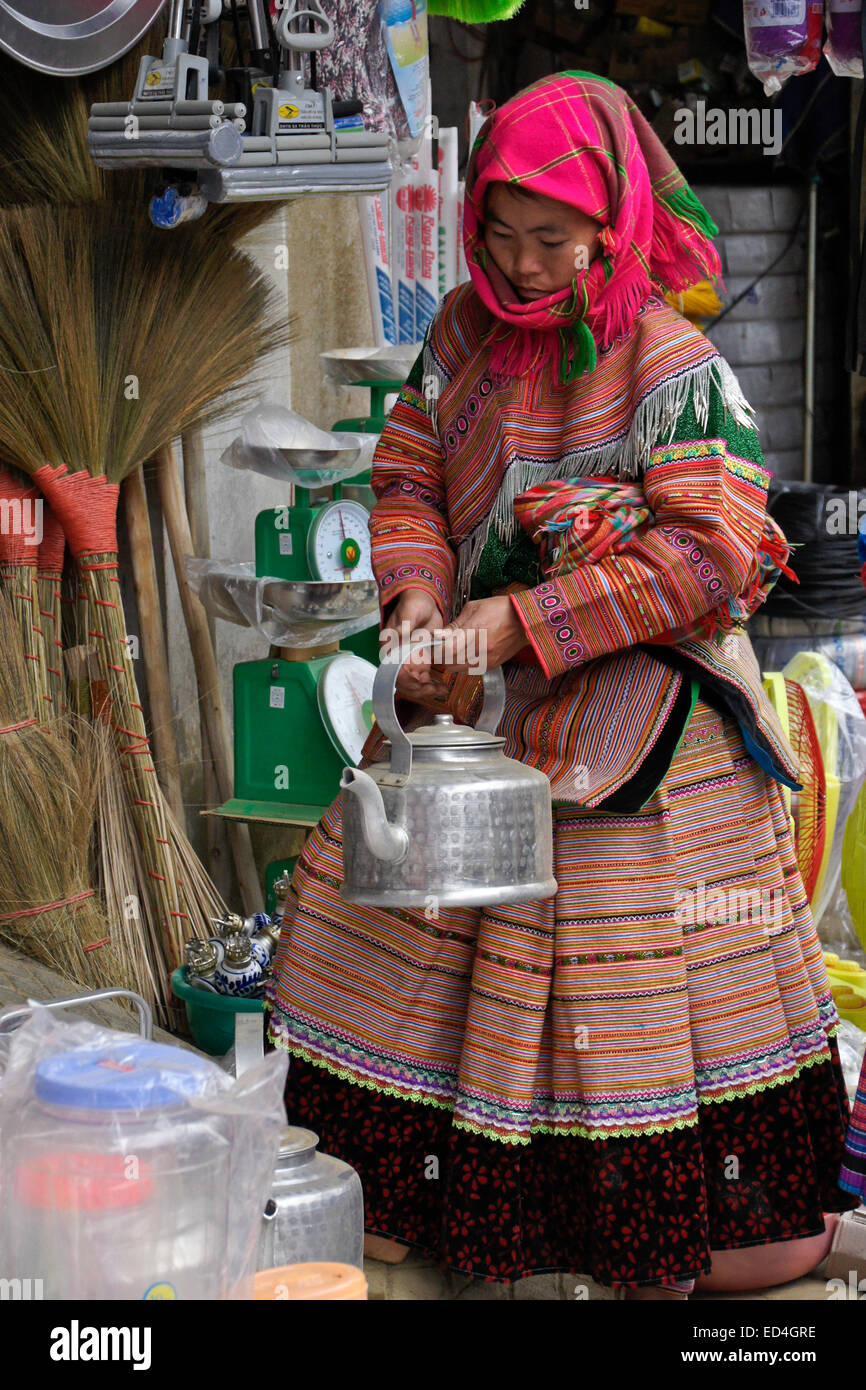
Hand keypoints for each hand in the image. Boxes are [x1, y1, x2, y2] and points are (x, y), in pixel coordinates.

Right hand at [380, 588, 448, 702]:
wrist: (424, 604)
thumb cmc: (414, 604)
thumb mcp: (410, 611)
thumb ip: (406, 624)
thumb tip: (399, 635)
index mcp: (388, 645)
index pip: (392, 667)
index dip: (405, 677)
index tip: (421, 681)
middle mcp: (394, 656)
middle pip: (402, 679)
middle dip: (418, 688)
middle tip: (435, 690)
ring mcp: (406, 660)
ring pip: (412, 683)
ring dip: (425, 690)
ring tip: (441, 691)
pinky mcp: (418, 661)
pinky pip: (421, 679)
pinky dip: (430, 686)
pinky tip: (441, 689)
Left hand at [436, 595, 528, 673]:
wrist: (524, 619)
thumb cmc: (499, 609)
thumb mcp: (473, 609)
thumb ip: (454, 624)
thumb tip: (439, 635)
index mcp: (474, 631)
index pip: (447, 650)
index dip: (438, 649)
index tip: (436, 644)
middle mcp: (480, 648)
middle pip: (451, 663)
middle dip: (443, 657)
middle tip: (443, 649)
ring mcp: (487, 658)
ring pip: (460, 670)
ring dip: (453, 663)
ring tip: (455, 652)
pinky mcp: (493, 664)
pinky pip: (472, 671)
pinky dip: (465, 665)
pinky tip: (467, 654)